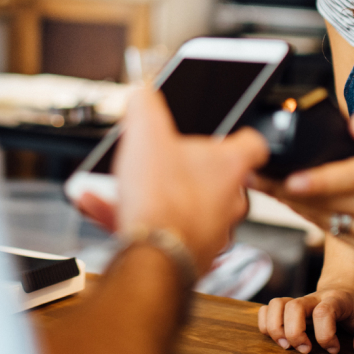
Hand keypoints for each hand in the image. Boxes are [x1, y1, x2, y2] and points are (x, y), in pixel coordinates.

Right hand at [113, 87, 268, 273]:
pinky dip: (133, 217)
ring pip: (183, 205)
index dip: (239, 135)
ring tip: (122, 184)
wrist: (152, 259)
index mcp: (230, 166)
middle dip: (185, 167)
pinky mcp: (189, 256)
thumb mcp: (147, 135)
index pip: (253, 144)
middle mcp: (229, 200)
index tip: (226, 133)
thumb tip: (142, 94)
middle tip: (160, 159)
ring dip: (154, 193)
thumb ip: (146, 107)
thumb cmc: (162, 199)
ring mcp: (212, 231)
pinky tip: (100, 205)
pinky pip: (161, 230)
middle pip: (215, 176)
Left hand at [252, 111, 353, 259]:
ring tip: (258, 183)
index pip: (352, 179)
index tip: (290, 178)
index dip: (318, 181)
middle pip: (328, 202)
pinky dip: (307, 214)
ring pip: (324, 219)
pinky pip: (331, 230)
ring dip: (289, 203)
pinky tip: (286, 198)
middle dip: (286, 189)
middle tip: (252, 172)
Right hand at [257, 286, 353, 353]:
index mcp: (335, 300)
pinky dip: (265, 324)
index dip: (326, 335)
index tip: (334, 348)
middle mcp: (313, 298)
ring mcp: (299, 302)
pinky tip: (278, 337)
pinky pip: (267, 309)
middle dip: (295, 333)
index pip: (324, 312)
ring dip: (275, 328)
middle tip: (306, 349)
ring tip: (286, 345)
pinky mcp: (287, 308)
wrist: (345, 287)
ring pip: (276, 304)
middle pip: (294, 307)